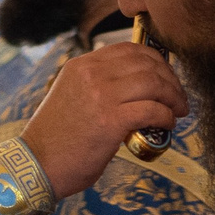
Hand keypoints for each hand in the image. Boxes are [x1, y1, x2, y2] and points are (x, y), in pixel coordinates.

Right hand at [19, 42, 191, 200]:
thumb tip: (134, 82)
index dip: (156, 61)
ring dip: (174, 97)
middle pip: (146, 64)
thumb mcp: (72, 95)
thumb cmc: (57, 138)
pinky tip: (168, 125)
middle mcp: (92, 74)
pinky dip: (167, 117)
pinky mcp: (110, 121)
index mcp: (81, 65)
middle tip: (178, 97)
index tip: (167, 76)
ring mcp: (101, 95)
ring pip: (154, 84)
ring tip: (178, 110)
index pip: (129, 49)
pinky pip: (152, 110)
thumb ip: (97, 83)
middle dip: (170, 79)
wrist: (36, 165)